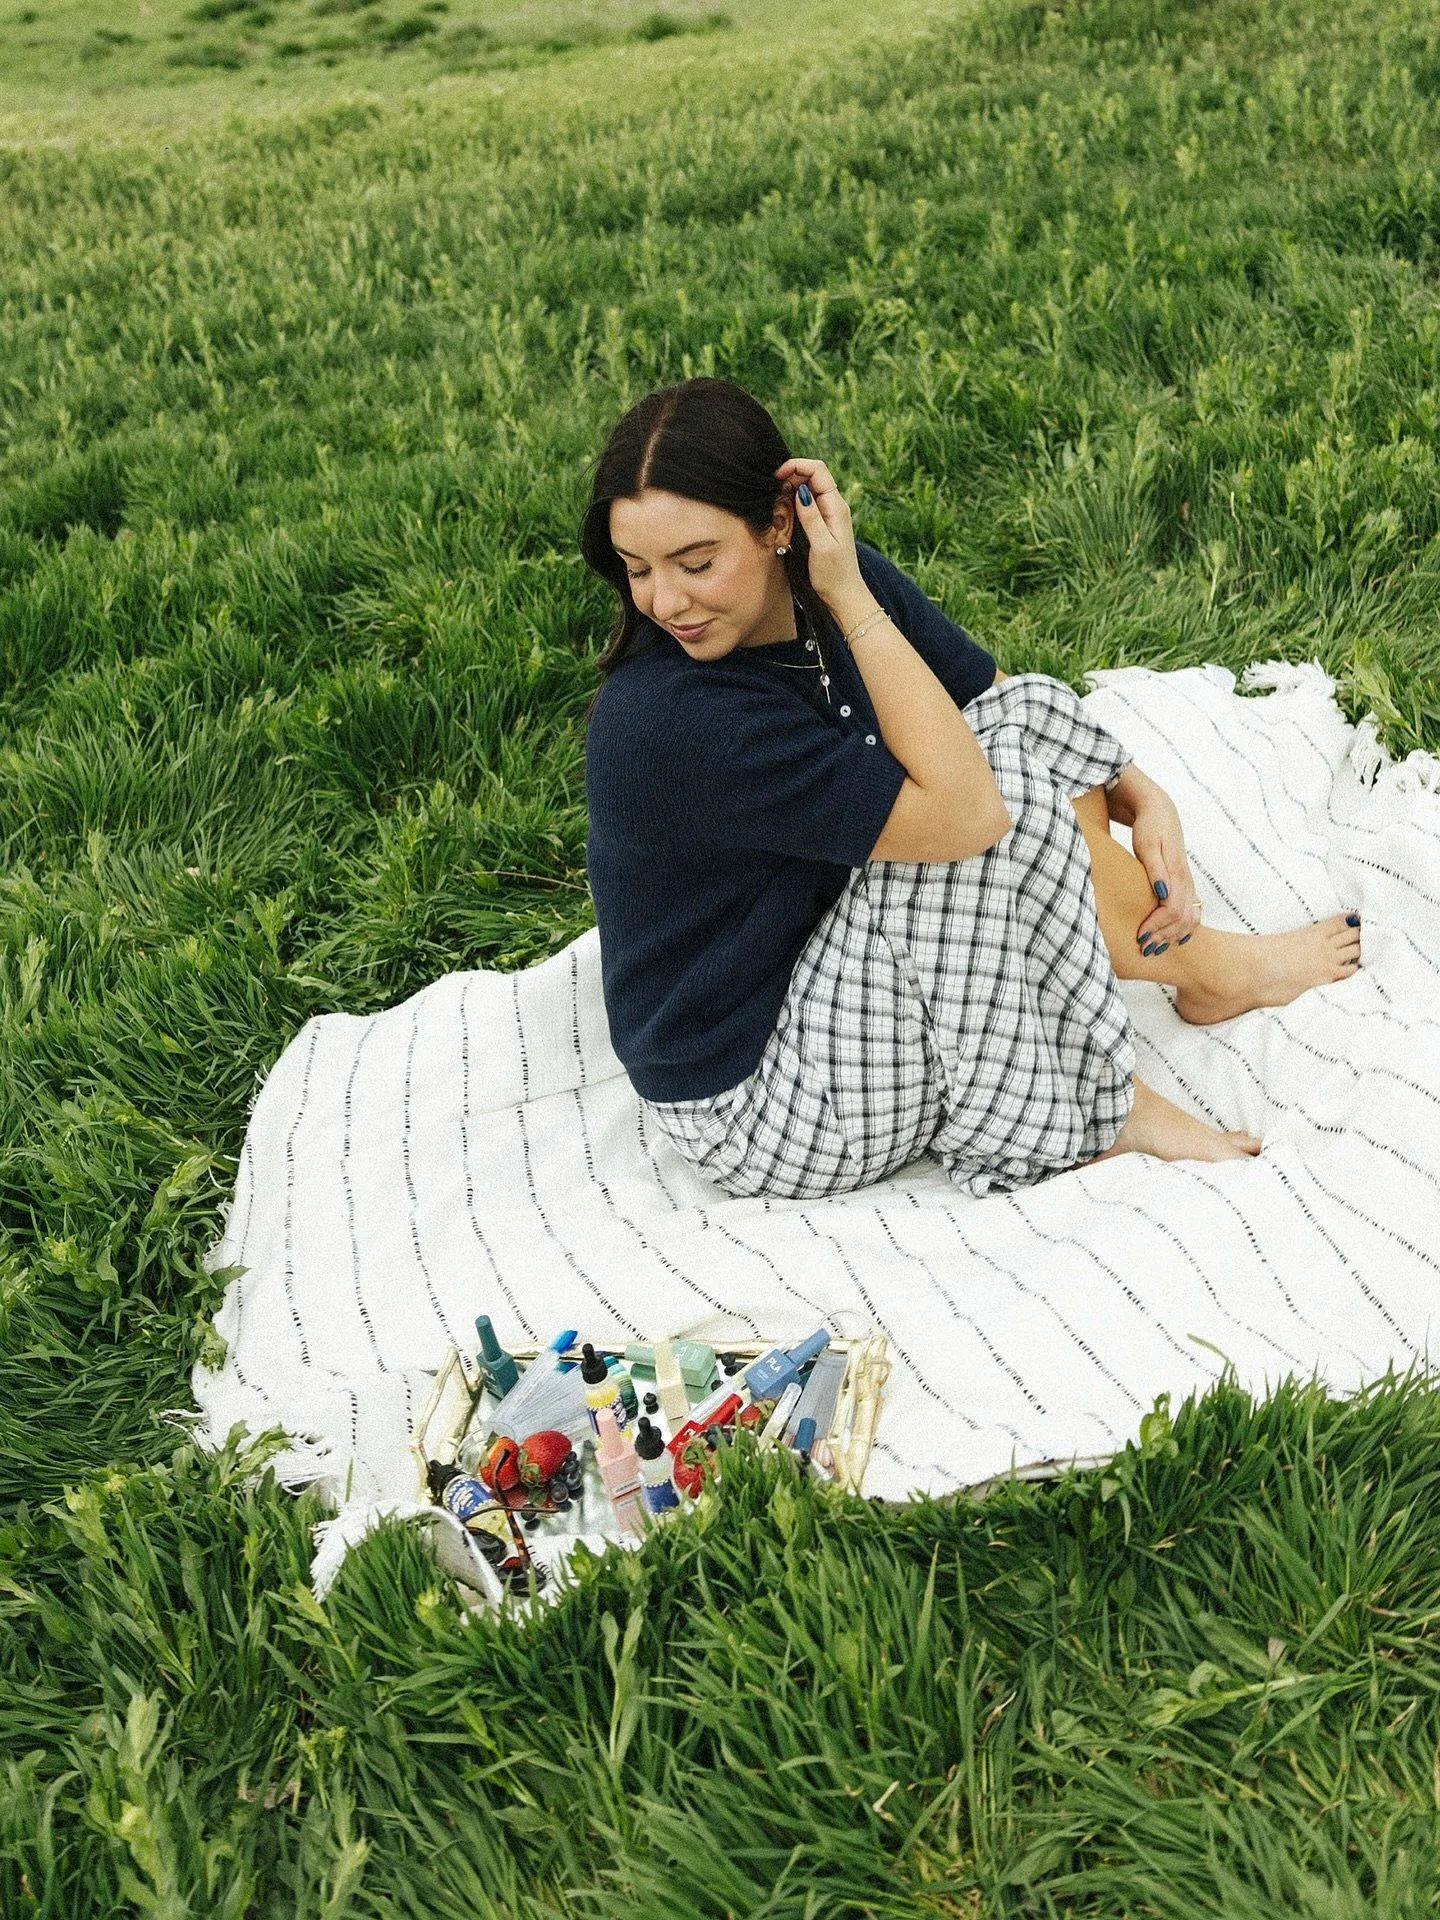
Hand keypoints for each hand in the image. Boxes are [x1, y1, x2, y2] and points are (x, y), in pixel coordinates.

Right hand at [774, 457, 867, 617]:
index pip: (818, 470)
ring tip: (777, 503)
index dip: (797, 466)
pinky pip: (807, 502)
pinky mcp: (822, 522)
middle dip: (791, 475)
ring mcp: (828, 513)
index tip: (776, 476)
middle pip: (812, 474)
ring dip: (790, 488)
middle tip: (773, 492)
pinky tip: (784, 512)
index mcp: (836, 507)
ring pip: (808, 487)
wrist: (843, 593)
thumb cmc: (833, 574)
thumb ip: (811, 517)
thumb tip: (801, 490)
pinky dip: (793, 500)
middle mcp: (834, 505)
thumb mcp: (821, 546)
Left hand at [1129, 786, 1201, 949]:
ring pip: (1189, 918)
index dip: (1156, 927)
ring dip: (1173, 936)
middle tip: (1144, 950)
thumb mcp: (1147, 846)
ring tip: (1155, 949)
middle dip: (1163, 937)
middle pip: (1182, 919)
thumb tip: (1163, 893)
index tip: (1139, 937)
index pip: (1172, 910)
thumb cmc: (1149, 828)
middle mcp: (1185, 881)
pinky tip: (1175, 939)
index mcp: (1176, 873)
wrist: (1160, 811)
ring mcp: (1187, 883)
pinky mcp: (1185, 884)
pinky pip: (1192, 912)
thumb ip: (1155, 870)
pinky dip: (1184, 928)